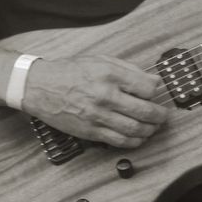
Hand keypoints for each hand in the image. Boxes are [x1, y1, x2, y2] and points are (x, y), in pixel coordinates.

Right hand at [21, 54, 170, 147]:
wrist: (39, 87)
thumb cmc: (70, 72)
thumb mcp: (100, 60)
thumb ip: (128, 69)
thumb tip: (153, 80)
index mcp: (110, 74)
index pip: (147, 87)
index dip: (156, 91)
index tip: (156, 93)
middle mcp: (105, 96)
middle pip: (145, 111)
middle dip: (160, 115)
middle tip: (163, 115)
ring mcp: (98, 116)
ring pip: (135, 129)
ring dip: (150, 130)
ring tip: (153, 127)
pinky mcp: (90, 131)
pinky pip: (119, 141)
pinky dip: (134, 141)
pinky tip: (139, 137)